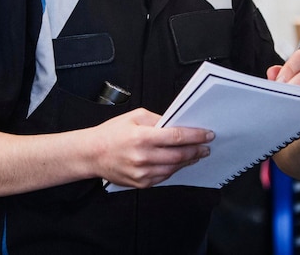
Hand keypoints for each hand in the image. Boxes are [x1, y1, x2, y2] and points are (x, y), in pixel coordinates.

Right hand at [93, 108, 214, 188]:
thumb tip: (176, 124)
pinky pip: (164, 177)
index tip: (207, 134)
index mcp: (142, 137)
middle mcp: (143, 157)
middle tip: (206, 146)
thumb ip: (157, 120)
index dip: (195, 135)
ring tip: (197, 154)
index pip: (176, 136)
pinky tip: (180, 162)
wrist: (92, 154)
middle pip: (179, 155)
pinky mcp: (141, 183)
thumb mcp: (135, 116)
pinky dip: (175, 169)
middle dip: (196, 150)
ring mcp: (142, 173)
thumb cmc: (112, 133)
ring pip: (174, 168)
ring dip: (188, 161)